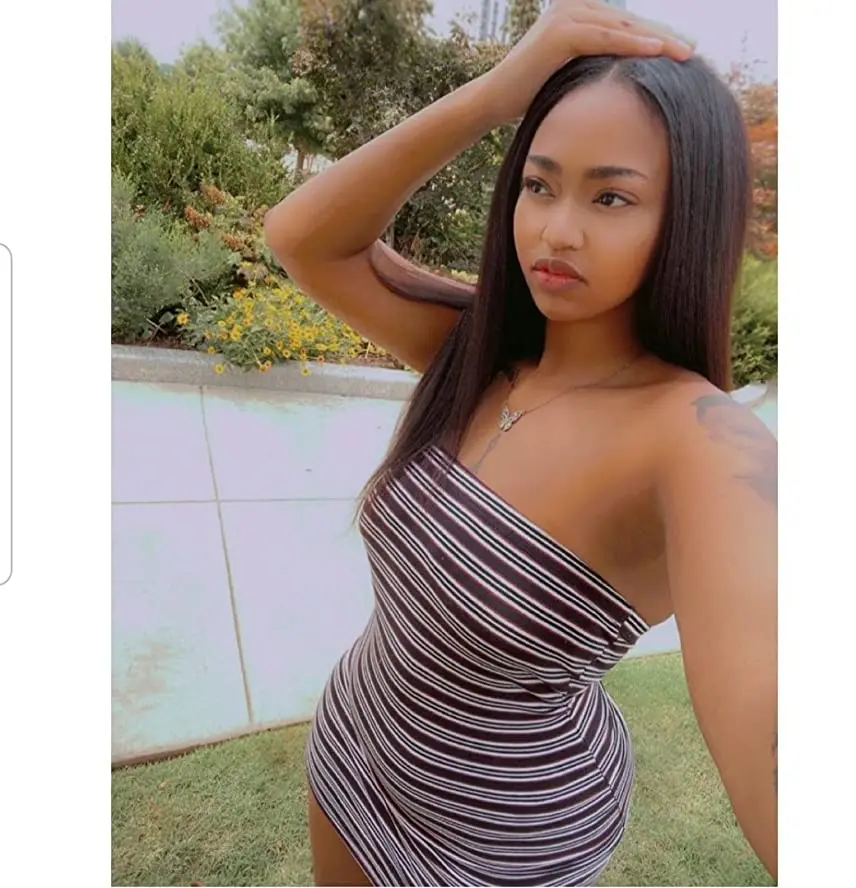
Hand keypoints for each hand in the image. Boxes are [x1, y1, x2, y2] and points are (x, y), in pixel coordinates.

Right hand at [484, 0, 694, 122]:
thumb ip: (594, 67)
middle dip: (662, 35)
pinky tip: (656, 51)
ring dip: (656, 39)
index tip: (684, 51)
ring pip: (622, 26)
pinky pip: (605, 37)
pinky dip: (632, 44)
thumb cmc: (530, 96)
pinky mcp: (561, 31)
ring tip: (684, 52)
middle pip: (629, 21)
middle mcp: (573, 6)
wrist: (494, 100)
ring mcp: (566, 14)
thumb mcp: (570, 77)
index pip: (625, 23)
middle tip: (693, 50)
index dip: (655, 36)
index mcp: (578, 14)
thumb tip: (625, 81)